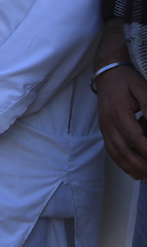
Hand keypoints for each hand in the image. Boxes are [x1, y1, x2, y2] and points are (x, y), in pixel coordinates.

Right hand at [97, 63, 146, 179]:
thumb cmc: (127, 80)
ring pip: (116, 153)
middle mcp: (108, 122)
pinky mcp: (104, 130)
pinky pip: (111, 150)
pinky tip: (134, 173)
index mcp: (118, 111)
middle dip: (141, 165)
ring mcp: (104, 127)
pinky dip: (122, 164)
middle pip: (123, 149)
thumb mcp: (143, 89)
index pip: (134, 137)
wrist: (107, 74)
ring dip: (131, 168)